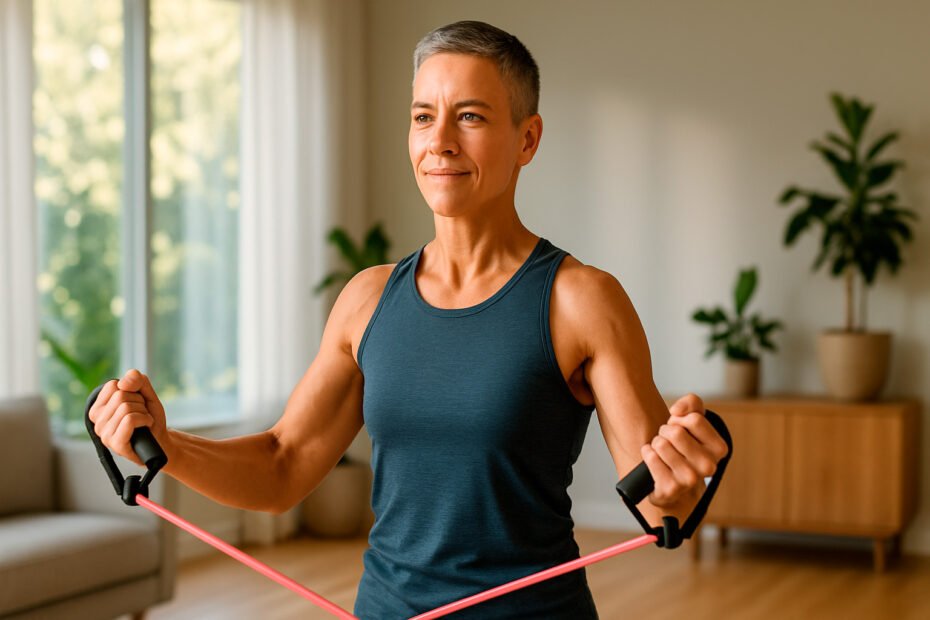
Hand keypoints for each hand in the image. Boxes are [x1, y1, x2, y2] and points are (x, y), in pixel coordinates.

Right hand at [88, 369, 169, 466]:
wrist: (161, 439)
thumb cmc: (149, 417)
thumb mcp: (146, 393)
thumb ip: (137, 380)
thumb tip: (122, 383)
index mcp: (98, 408)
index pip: (113, 385)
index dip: (131, 391)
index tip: (135, 403)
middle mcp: (97, 421)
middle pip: (120, 396)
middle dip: (139, 402)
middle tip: (142, 414)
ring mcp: (104, 433)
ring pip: (126, 407)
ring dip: (143, 412)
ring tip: (143, 422)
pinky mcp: (115, 443)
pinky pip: (129, 420)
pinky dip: (145, 419)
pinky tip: (146, 426)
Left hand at [641, 393, 728, 511]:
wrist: (671, 480)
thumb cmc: (683, 444)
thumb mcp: (692, 420)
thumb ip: (692, 404)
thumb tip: (676, 411)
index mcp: (720, 449)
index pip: (694, 419)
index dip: (680, 420)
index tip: (680, 429)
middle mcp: (709, 466)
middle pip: (676, 432)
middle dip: (665, 431)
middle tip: (669, 441)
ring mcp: (690, 480)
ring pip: (661, 444)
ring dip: (656, 443)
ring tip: (663, 452)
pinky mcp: (671, 488)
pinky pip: (651, 457)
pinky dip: (647, 454)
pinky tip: (655, 462)